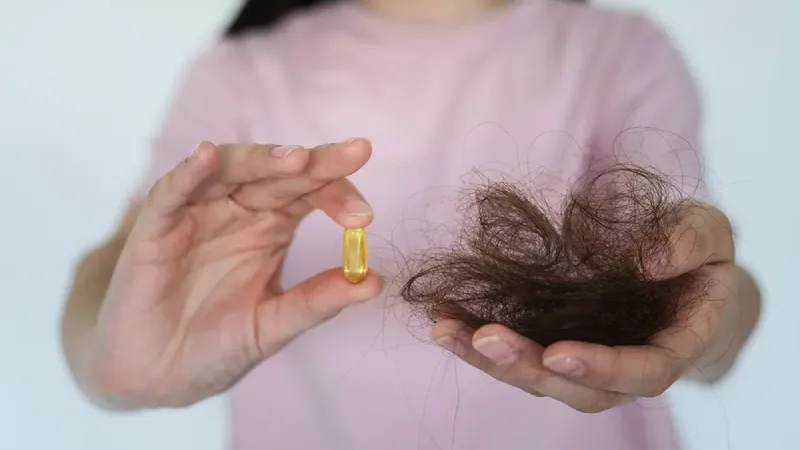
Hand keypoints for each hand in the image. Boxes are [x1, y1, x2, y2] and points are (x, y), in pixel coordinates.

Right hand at [89, 139, 383, 407]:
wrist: (160, 376)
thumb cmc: (218, 343)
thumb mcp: (273, 324)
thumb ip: (317, 301)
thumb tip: (375, 283)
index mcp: (273, 225)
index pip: (312, 192)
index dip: (340, 195)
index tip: (365, 217)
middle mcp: (239, 208)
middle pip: (280, 171)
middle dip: (316, 162)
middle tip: (355, 153)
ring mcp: (198, 211)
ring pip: (231, 168)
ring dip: (262, 160)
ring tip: (297, 158)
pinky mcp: (156, 225)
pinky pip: (172, 190)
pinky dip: (189, 172)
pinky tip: (207, 156)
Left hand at [431, 203, 735, 412]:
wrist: (680, 269)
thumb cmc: (697, 253)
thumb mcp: (709, 234)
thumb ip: (688, 242)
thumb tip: (646, 259)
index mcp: (671, 347)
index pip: (641, 372)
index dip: (600, 368)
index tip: (558, 354)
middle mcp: (623, 367)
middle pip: (575, 388)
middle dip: (527, 367)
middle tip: (484, 337)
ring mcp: (583, 357)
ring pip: (536, 376)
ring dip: (488, 358)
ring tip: (445, 328)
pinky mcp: (552, 340)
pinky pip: (517, 349)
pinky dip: (477, 336)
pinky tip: (444, 314)